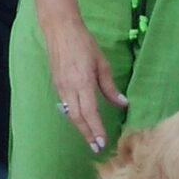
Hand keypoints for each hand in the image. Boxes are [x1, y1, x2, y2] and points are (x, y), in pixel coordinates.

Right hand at [41, 16, 127, 151]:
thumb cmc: (84, 43)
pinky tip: (80, 120)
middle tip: (96, 147)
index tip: (103, 142)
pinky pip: (65, 105)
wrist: (60, 30)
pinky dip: (73, 116)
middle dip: (87, 134)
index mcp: (82, 82)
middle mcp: (69, 88)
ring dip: (80, 127)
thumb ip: (110, 87)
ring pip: (70, 113)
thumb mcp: (102, 64)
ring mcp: (60, 87)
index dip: (96, 129)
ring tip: (90, 138)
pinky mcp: (56, 84)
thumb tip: (122, 103)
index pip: (90, 113)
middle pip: (77, 118)